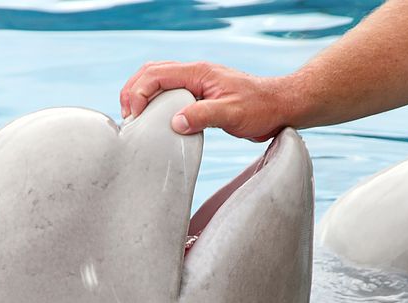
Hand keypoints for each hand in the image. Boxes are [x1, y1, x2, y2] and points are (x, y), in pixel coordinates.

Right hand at [119, 62, 296, 141]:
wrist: (280, 107)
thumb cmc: (260, 108)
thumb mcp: (232, 114)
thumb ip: (203, 116)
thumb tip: (176, 123)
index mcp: (198, 73)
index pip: (156, 74)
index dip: (137, 92)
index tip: (134, 116)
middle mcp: (194, 74)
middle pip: (150, 73)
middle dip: (132, 92)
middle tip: (127, 118)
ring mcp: (196, 84)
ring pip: (158, 82)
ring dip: (141, 97)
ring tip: (135, 120)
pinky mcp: (200, 96)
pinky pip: (170, 94)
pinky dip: (155, 104)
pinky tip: (154, 122)